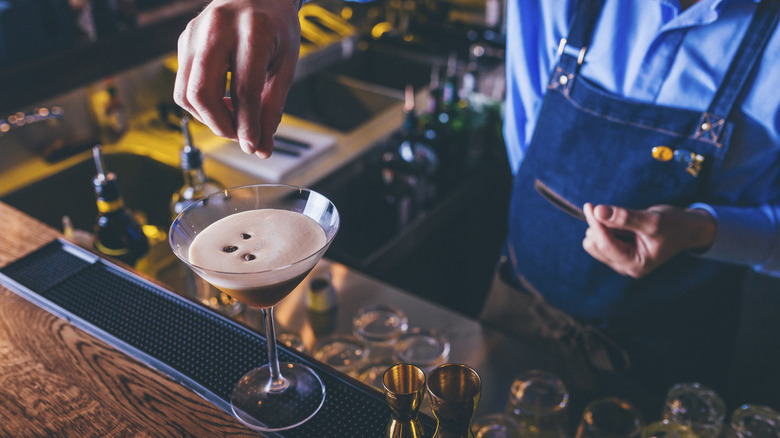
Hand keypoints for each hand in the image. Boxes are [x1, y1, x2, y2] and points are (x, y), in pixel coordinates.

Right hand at [173, 0, 300, 157]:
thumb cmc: (276, 27)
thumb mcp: (286, 65)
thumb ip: (273, 107)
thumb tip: (261, 148)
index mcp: (252, 31)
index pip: (243, 90)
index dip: (248, 126)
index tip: (254, 146)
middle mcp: (216, 28)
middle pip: (201, 93)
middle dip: (220, 125)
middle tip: (241, 135)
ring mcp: (194, 33)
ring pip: (184, 93)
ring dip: (207, 118)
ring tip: (233, 117)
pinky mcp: (183, 40)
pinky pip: (183, 84)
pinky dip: (201, 104)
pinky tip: (223, 102)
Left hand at [582, 203, 716, 277]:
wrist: (686, 229)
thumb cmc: (674, 225)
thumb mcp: (652, 220)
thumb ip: (624, 217)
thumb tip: (598, 211)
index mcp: (636, 264)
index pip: (605, 244)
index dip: (596, 224)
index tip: (590, 206)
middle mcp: (625, 267)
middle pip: (596, 245)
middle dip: (603, 226)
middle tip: (621, 214)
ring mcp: (620, 262)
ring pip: (595, 242)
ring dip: (606, 227)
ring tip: (631, 224)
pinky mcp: (617, 254)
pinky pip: (600, 239)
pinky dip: (608, 228)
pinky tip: (626, 226)